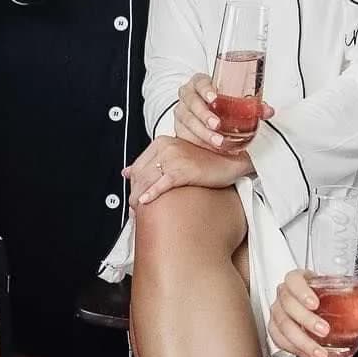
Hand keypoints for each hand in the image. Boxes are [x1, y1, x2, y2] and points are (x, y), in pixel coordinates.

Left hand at [125, 135, 253, 209]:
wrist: (230, 161)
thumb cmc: (205, 161)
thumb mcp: (176, 157)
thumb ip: (152, 162)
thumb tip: (126, 172)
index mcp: (162, 142)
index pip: (138, 166)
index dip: (132, 185)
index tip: (132, 199)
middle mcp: (166, 147)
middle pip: (140, 174)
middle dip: (133, 194)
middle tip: (132, 212)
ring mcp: (174, 157)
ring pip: (147, 180)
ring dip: (138, 199)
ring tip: (137, 214)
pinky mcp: (184, 169)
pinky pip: (162, 184)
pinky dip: (151, 194)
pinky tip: (145, 202)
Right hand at [174, 73, 274, 151]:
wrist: (207, 116)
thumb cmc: (221, 104)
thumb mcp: (236, 102)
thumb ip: (253, 106)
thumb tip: (268, 111)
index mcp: (200, 84)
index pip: (199, 82)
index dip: (205, 89)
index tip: (214, 97)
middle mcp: (188, 96)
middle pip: (191, 102)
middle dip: (204, 114)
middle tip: (217, 124)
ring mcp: (182, 112)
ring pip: (188, 120)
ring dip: (203, 132)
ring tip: (218, 141)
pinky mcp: (180, 128)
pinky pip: (185, 134)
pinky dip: (198, 140)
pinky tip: (209, 146)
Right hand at [267, 269, 357, 356]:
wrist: (312, 307)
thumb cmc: (322, 296)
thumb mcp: (341, 291)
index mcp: (299, 280)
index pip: (293, 280)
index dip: (301, 291)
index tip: (314, 304)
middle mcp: (285, 295)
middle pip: (287, 305)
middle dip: (306, 321)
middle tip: (324, 331)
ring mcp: (278, 312)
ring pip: (282, 326)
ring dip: (302, 342)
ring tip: (320, 352)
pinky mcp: (276, 330)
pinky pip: (280, 341)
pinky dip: (297, 352)